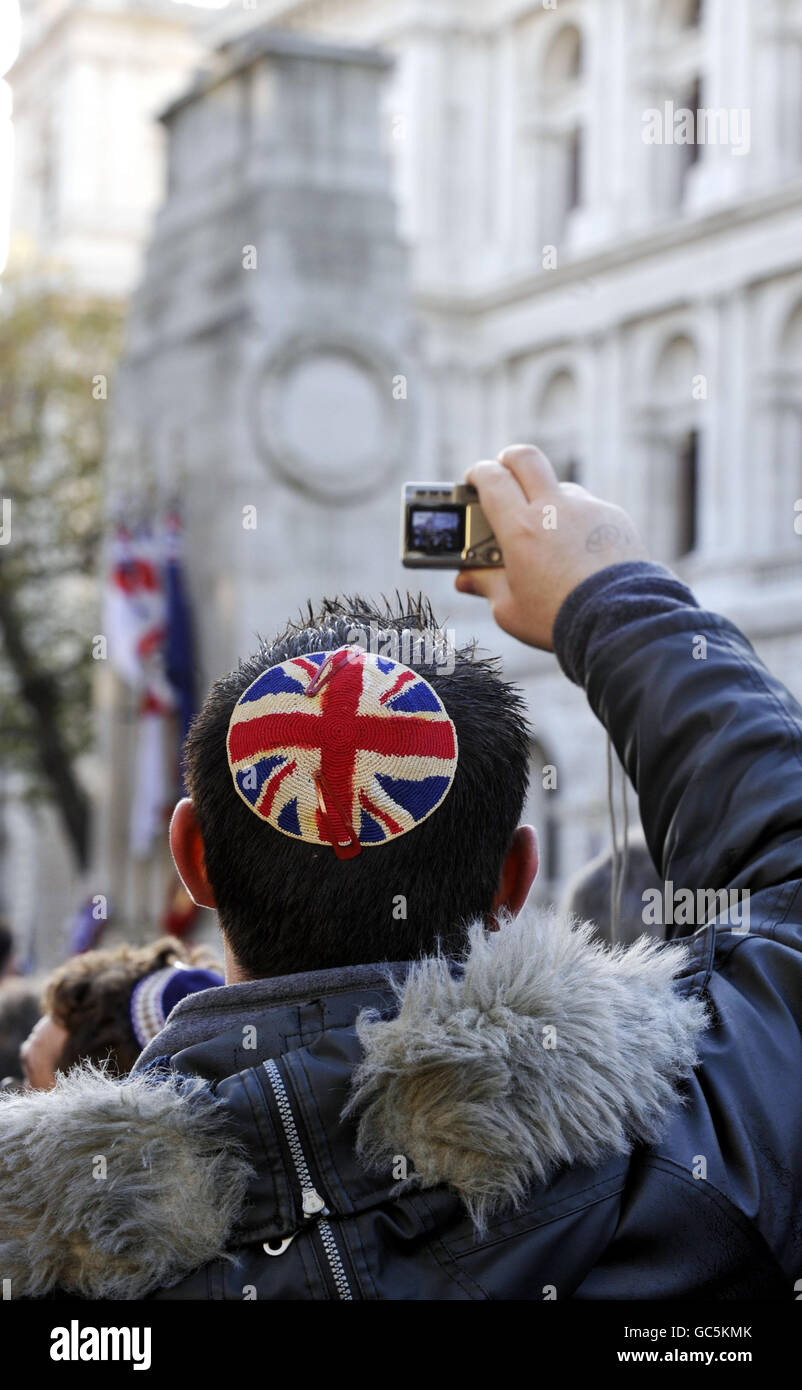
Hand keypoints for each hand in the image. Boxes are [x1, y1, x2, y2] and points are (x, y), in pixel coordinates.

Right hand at [455, 444, 647, 650]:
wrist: (620, 623)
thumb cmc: (558, 620)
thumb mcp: (510, 609)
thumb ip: (486, 585)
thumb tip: (467, 578)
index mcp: (520, 529)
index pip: (491, 478)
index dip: (478, 473)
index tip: (474, 480)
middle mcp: (553, 508)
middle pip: (525, 458)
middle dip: (508, 460)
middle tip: (502, 475)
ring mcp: (587, 508)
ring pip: (559, 486)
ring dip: (546, 499)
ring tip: (545, 534)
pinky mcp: (614, 517)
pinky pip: (588, 508)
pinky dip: (576, 521)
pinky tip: (579, 551)